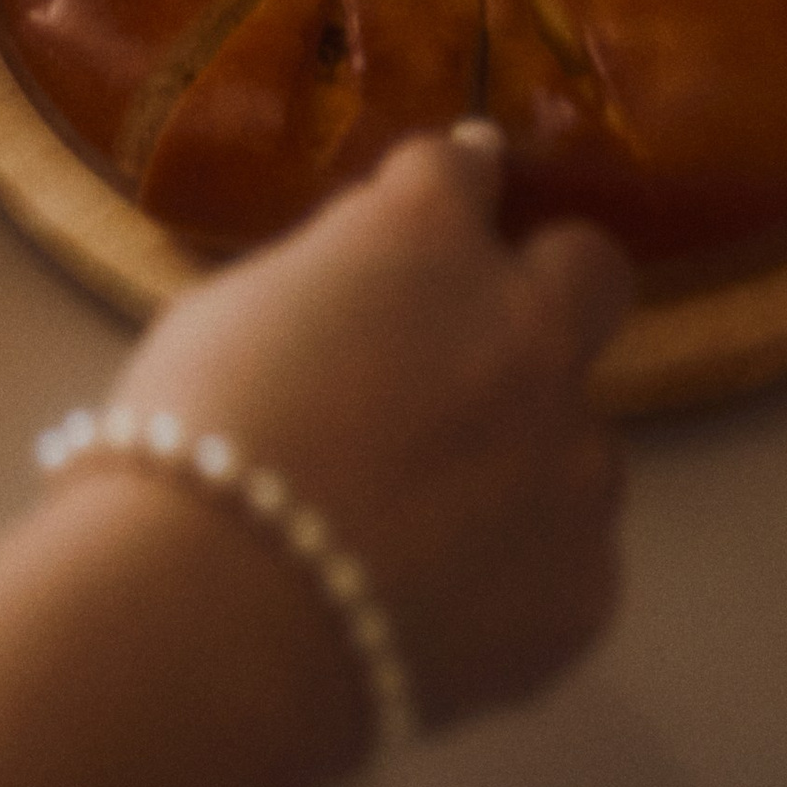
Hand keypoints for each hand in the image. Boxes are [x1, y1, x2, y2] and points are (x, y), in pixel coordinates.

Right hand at [113, 125, 629, 740]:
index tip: (451, 196)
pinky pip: (569, 556)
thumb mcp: (238, 306)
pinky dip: (516, 567)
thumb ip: (336, 277)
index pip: (464, 167)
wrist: (219, 619)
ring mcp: (571, 457)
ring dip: (525, 450)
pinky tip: (440, 596)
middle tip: (487, 334)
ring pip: (582, 434)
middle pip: (590, 267)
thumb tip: (369, 274)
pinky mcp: (589, 581)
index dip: (452, 185)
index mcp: (426, 235)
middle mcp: (527, 327)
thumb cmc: (196, 442)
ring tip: (430, 515)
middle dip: (551, 282)